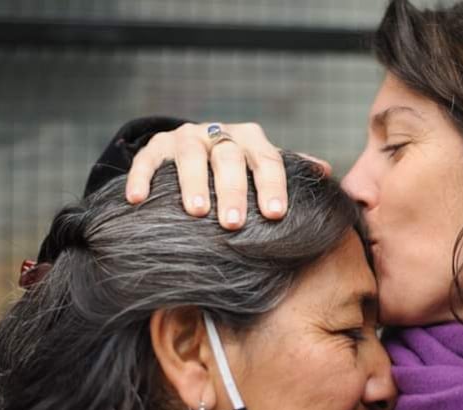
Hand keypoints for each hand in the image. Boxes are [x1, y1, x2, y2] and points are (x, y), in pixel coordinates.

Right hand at [125, 122, 331, 229]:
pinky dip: (142, 178)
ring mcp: (187, 137)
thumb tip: (324, 172)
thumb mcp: (264, 166)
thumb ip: (292, 170)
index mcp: (252, 139)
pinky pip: (147, 159)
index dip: (272, 186)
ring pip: (191, 155)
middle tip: (233, 223)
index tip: (274, 215)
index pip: (267, 160)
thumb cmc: (240, 168)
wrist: (196, 150)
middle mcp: (220, 133)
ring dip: (192, 182)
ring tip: (195, 212)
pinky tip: (138, 200)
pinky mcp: (157, 146)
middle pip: (229, 158)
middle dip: (232, 190)